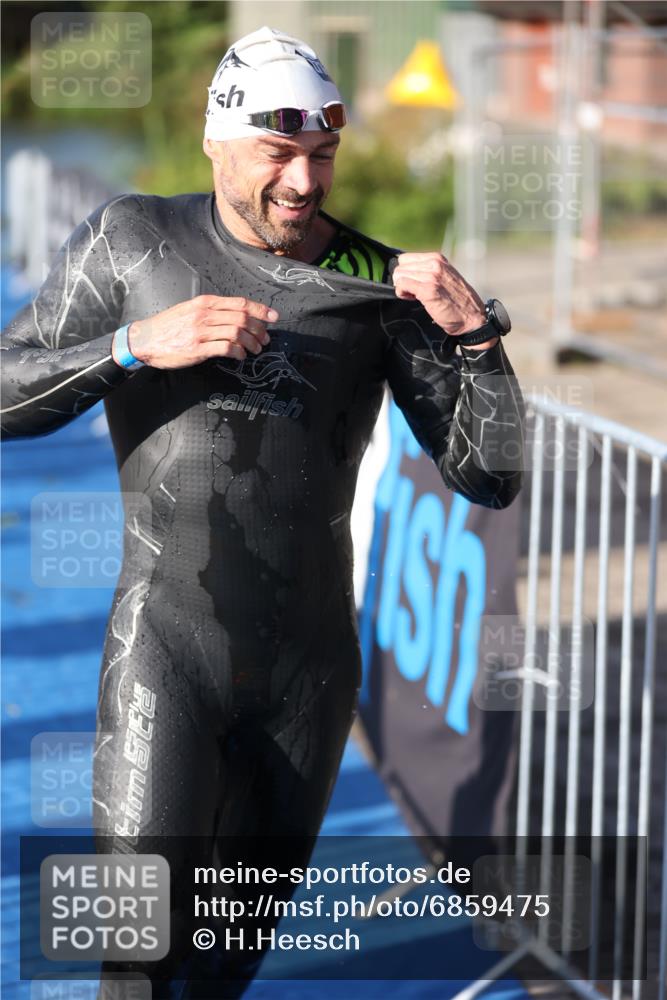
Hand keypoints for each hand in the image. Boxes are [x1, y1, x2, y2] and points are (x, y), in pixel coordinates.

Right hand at [119, 295, 278, 368]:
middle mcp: (204, 314)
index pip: (239, 303)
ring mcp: (201, 331)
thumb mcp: (189, 309)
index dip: (260, 310)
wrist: (145, 340)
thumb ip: (211, 310)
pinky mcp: (198, 348)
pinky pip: (226, 348)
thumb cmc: (168, 326)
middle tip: (265, 339)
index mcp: (205, 303)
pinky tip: (240, 357)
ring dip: (251, 343)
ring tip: (255, 350)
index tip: (273, 317)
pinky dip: (238, 353)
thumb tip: (236, 316)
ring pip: (237, 333)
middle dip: (259, 329)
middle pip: (242, 318)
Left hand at [393, 252, 497, 348]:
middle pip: (401, 266)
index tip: (414, 283)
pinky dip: (402, 293)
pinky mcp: (428, 289)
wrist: (472, 317)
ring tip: (415, 296)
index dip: (406, 272)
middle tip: (413, 292)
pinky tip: (413, 299)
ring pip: (399, 275)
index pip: (406, 258)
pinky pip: (401, 285)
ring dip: (403, 288)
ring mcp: (431, 275)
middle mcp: (434, 264)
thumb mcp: (444, 277)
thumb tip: (407, 272)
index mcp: (437, 259)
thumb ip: (429, 271)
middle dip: (402, 280)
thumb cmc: (457, 301)